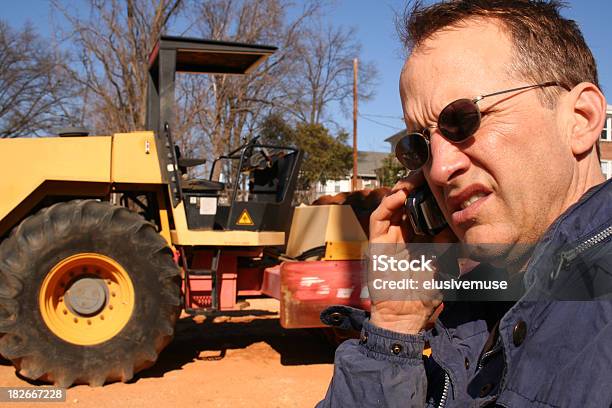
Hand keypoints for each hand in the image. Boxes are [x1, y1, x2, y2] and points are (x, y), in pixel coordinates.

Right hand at [368, 171, 456, 333]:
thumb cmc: (425, 294)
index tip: (440, 180)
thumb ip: (449, 243)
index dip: (427, 192)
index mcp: (417, 238)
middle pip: (404, 202)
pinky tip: (401, 194)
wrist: (405, 316)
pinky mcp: (376, 244)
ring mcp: (387, 238)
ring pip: (390, 205)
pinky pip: (379, 218)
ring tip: (414, 177)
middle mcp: (400, 235)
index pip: (420, 208)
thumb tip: (459, 222)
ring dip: (401, 188)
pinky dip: (388, 204)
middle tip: (427, 171)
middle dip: (414, 185)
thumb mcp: (445, 263)